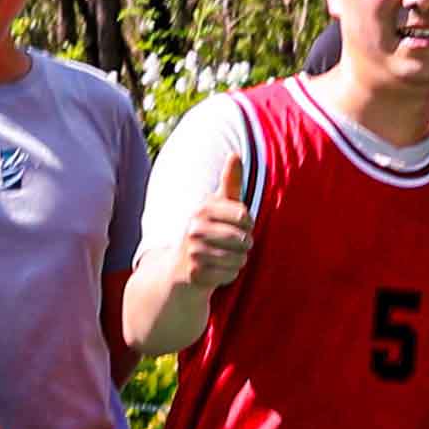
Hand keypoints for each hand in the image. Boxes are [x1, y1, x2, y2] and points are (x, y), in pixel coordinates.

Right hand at [165, 147, 259, 295]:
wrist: (181, 268)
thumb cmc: (208, 230)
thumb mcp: (218, 205)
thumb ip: (230, 181)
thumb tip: (234, 154)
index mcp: (202, 208)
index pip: (244, 216)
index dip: (248, 224)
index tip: (239, 225)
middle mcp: (194, 228)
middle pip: (243, 238)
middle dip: (244, 245)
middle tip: (231, 245)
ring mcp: (193, 251)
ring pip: (239, 258)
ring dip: (238, 260)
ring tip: (225, 257)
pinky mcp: (195, 273)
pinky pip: (230, 274)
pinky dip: (230, 274)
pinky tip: (217, 270)